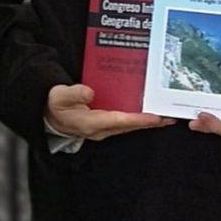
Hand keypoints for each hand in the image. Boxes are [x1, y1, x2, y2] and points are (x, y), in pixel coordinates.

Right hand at [45, 83, 176, 141]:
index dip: (138, 119)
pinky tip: (147, 112)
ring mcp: (104, 129)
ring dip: (147, 121)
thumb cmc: (54, 105)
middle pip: (130, 125)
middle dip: (151, 122)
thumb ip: (73, 93)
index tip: (156, 117)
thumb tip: (90, 91)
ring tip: (166, 115)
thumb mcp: (58, 97)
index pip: (118, 120)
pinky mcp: (105, 125)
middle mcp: (101, 129)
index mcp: (90, 122)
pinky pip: (125, 123)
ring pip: (129, 126)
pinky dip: (138, 119)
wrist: (49, 117)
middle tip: (171, 116)